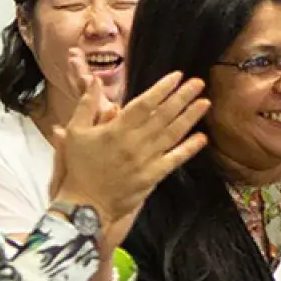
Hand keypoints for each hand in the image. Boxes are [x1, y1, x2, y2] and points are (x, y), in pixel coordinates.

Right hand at [51, 50, 208, 227]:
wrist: (85, 204)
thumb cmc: (78, 167)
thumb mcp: (75, 132)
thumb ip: (86, 105)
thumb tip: (95, 80)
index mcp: (117, 129)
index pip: (145, 103)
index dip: (162, 88)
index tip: (177, 76)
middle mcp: (135, 142)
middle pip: (164, 115)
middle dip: (183, 97)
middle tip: (199, 83)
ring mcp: (146, 160)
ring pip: (172, 134)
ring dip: (190, 117)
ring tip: (205, 103)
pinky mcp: (152, 176)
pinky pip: (174, 160)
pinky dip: (189, 149)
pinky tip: (201, 138)